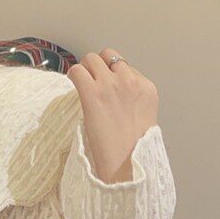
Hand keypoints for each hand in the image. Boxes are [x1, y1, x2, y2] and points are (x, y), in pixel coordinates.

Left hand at [67, 48, 158, 182]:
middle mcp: (130, 81)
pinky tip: (73, 85)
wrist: (126, 163)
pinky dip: (72, 75)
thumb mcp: (143, 117)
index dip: (112, 74)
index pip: (125, 66)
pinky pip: (77, 70)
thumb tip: (115, 93)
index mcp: (146, 88)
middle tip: (91, 80)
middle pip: (109, 55)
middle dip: (98, 66)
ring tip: (81, 83)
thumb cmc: (133, 148)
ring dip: (84, 68)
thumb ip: (132, 99)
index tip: (106, 86)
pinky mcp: (92, 93)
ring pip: (91, 58)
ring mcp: (111, 85)